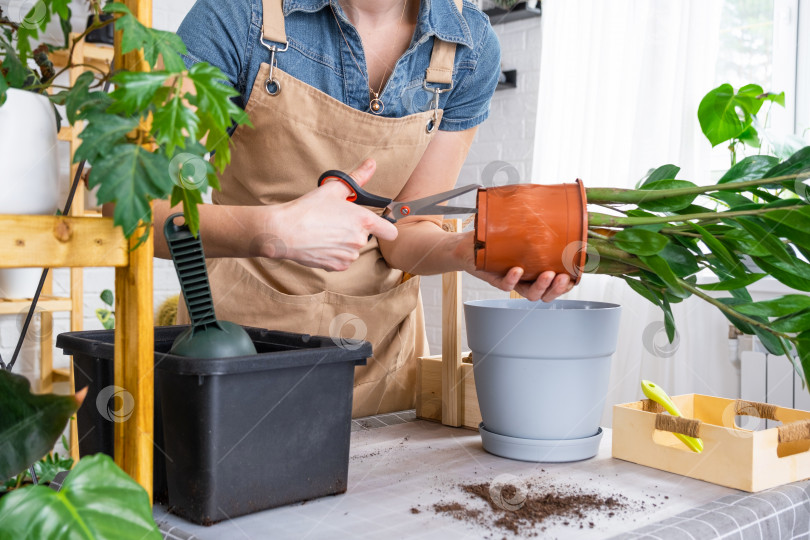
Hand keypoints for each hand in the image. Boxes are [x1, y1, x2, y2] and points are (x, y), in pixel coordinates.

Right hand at [265, 159, 397, 270]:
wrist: (285, 231)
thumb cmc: (309, 208)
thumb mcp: (334, 188)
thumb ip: (358, 177)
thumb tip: (372, 164)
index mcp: (364, 220)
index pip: (390, 232)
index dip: (384, 228)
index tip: (376, 225)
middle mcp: (360, 240)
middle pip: (365, 237)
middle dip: (353, 230)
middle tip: (334, 222)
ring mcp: (349, 255)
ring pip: (352, 249)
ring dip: (343, 243)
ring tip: (324, 232)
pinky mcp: (338, 266)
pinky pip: (342, 260)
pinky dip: (334, 254)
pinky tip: (321, 244)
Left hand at [457, 231, 573, 301]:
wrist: (472, 244)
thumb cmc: (499, 238)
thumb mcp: (521, 231)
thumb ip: (537, 224)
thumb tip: (556, 204)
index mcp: (537, 270)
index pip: (556, 284)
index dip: (566, 285)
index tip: (573, 276)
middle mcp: (527, 279)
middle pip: (546, 294)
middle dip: (557, 288)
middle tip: (561, 277)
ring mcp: (513, 280)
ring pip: (530, 294)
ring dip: (540, 286)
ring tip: (546, 274)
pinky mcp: (496, 279)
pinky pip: (506, 285)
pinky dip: (512, 279)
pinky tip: (517, 270)